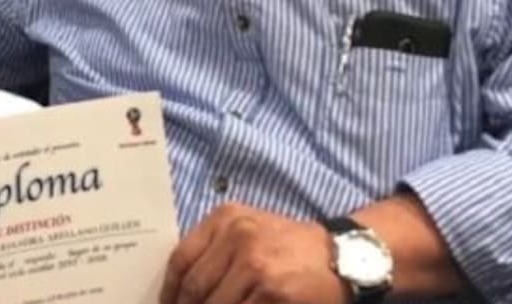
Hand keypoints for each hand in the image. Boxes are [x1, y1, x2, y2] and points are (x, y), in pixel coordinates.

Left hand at [159, 203, 350, 303]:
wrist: (343, 256)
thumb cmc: (289, 246)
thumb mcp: (249, 229)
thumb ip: (215, 247)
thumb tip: (179, 285)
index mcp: (227, 218)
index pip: (181, 258)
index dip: (168, 290)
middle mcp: (239, 238)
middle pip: (195, 288)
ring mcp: (257, 267)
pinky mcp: (273, 294)